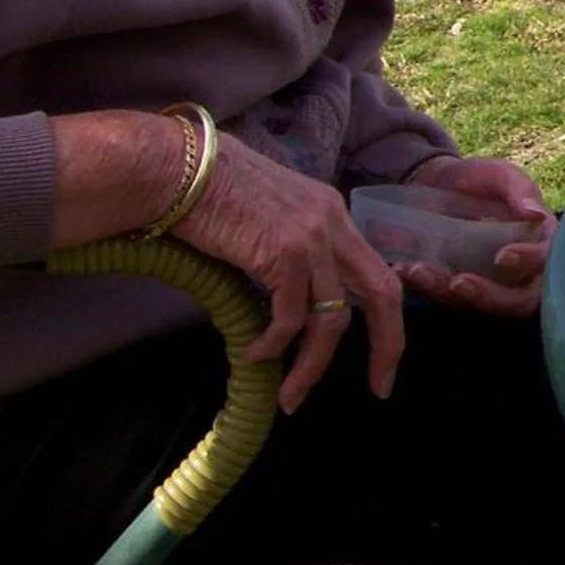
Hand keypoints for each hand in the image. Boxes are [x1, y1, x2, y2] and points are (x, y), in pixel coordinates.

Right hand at [171, 140, 403, 413]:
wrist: (177, 167)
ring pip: (333, 317)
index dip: (388, 318)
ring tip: (290, 397)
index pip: (377, 272)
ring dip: (312, 366)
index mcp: (333, 214)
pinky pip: (291, 316)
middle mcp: (333, 222)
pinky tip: (254, 355)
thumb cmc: (208, 192)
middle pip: (382, 293)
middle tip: (379, 388)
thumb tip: (287, 302)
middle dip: (388, 346)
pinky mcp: (282, 251)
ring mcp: (312, 236)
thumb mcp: (268, 216)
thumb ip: (289, 251)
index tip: (382, 360)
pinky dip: (274, 344)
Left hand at [398, 153, 554, 317]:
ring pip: (480, 306)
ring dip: (449, 294)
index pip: (546, 261)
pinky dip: (425, 287)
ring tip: (418, 270)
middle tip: (458, 282)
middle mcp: (521, 270)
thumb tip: (537, 214)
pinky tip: (403, 269)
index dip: (528, 263)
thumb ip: (519, 189)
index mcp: (539, 240)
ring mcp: (488, 284)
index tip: (501, 256)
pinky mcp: (458, 291)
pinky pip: (447, 299)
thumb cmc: (477, 178)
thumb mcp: (499, 174)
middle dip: (489, 296)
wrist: (436, 182)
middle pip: (519, 301)